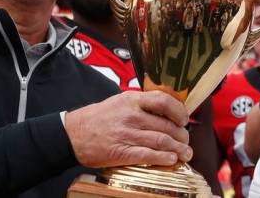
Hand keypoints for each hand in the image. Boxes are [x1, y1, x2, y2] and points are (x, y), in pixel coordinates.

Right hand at [65, 90, 191, 167]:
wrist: (73, 133)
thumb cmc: (97, 118)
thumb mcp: (119, 101)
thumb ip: (141, 104)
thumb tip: (165, 110)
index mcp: (131, 100)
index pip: (163, 101)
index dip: (179, 111)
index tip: (184, 119)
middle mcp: (131, 116)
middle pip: (166, 124)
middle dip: (182, 135)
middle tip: (186, 140)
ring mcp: (127, 134)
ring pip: (161, 140)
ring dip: (178, 148)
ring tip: (185, 153)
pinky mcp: (121, 152)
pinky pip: (148, 155)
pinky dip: (163, 158)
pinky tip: (171, 159)